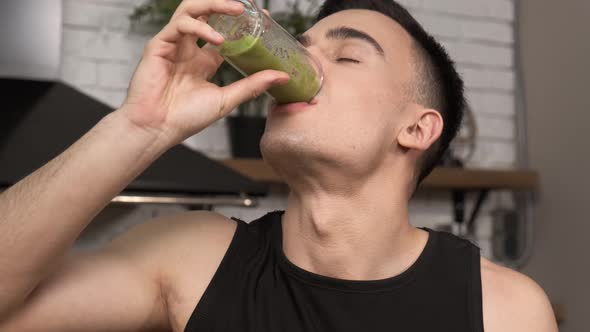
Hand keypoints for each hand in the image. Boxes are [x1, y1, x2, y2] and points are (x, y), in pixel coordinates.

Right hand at [120, 0, 289, 145]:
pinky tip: (217, 40)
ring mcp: (173, 46)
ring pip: (191, 11)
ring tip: (236, 11)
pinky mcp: (158, 46)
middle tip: (248, 7)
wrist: (158, 129)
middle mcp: (188, 50)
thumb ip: (252, 85)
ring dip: (214, 5)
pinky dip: (200, 28)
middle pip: (206, 15)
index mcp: (203, 62)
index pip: (224, 33)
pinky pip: (180, 26)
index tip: (263, 17)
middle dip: (225, 5)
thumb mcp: (227, 99)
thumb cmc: (186, 118)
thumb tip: (282, 77)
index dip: (241, 24)